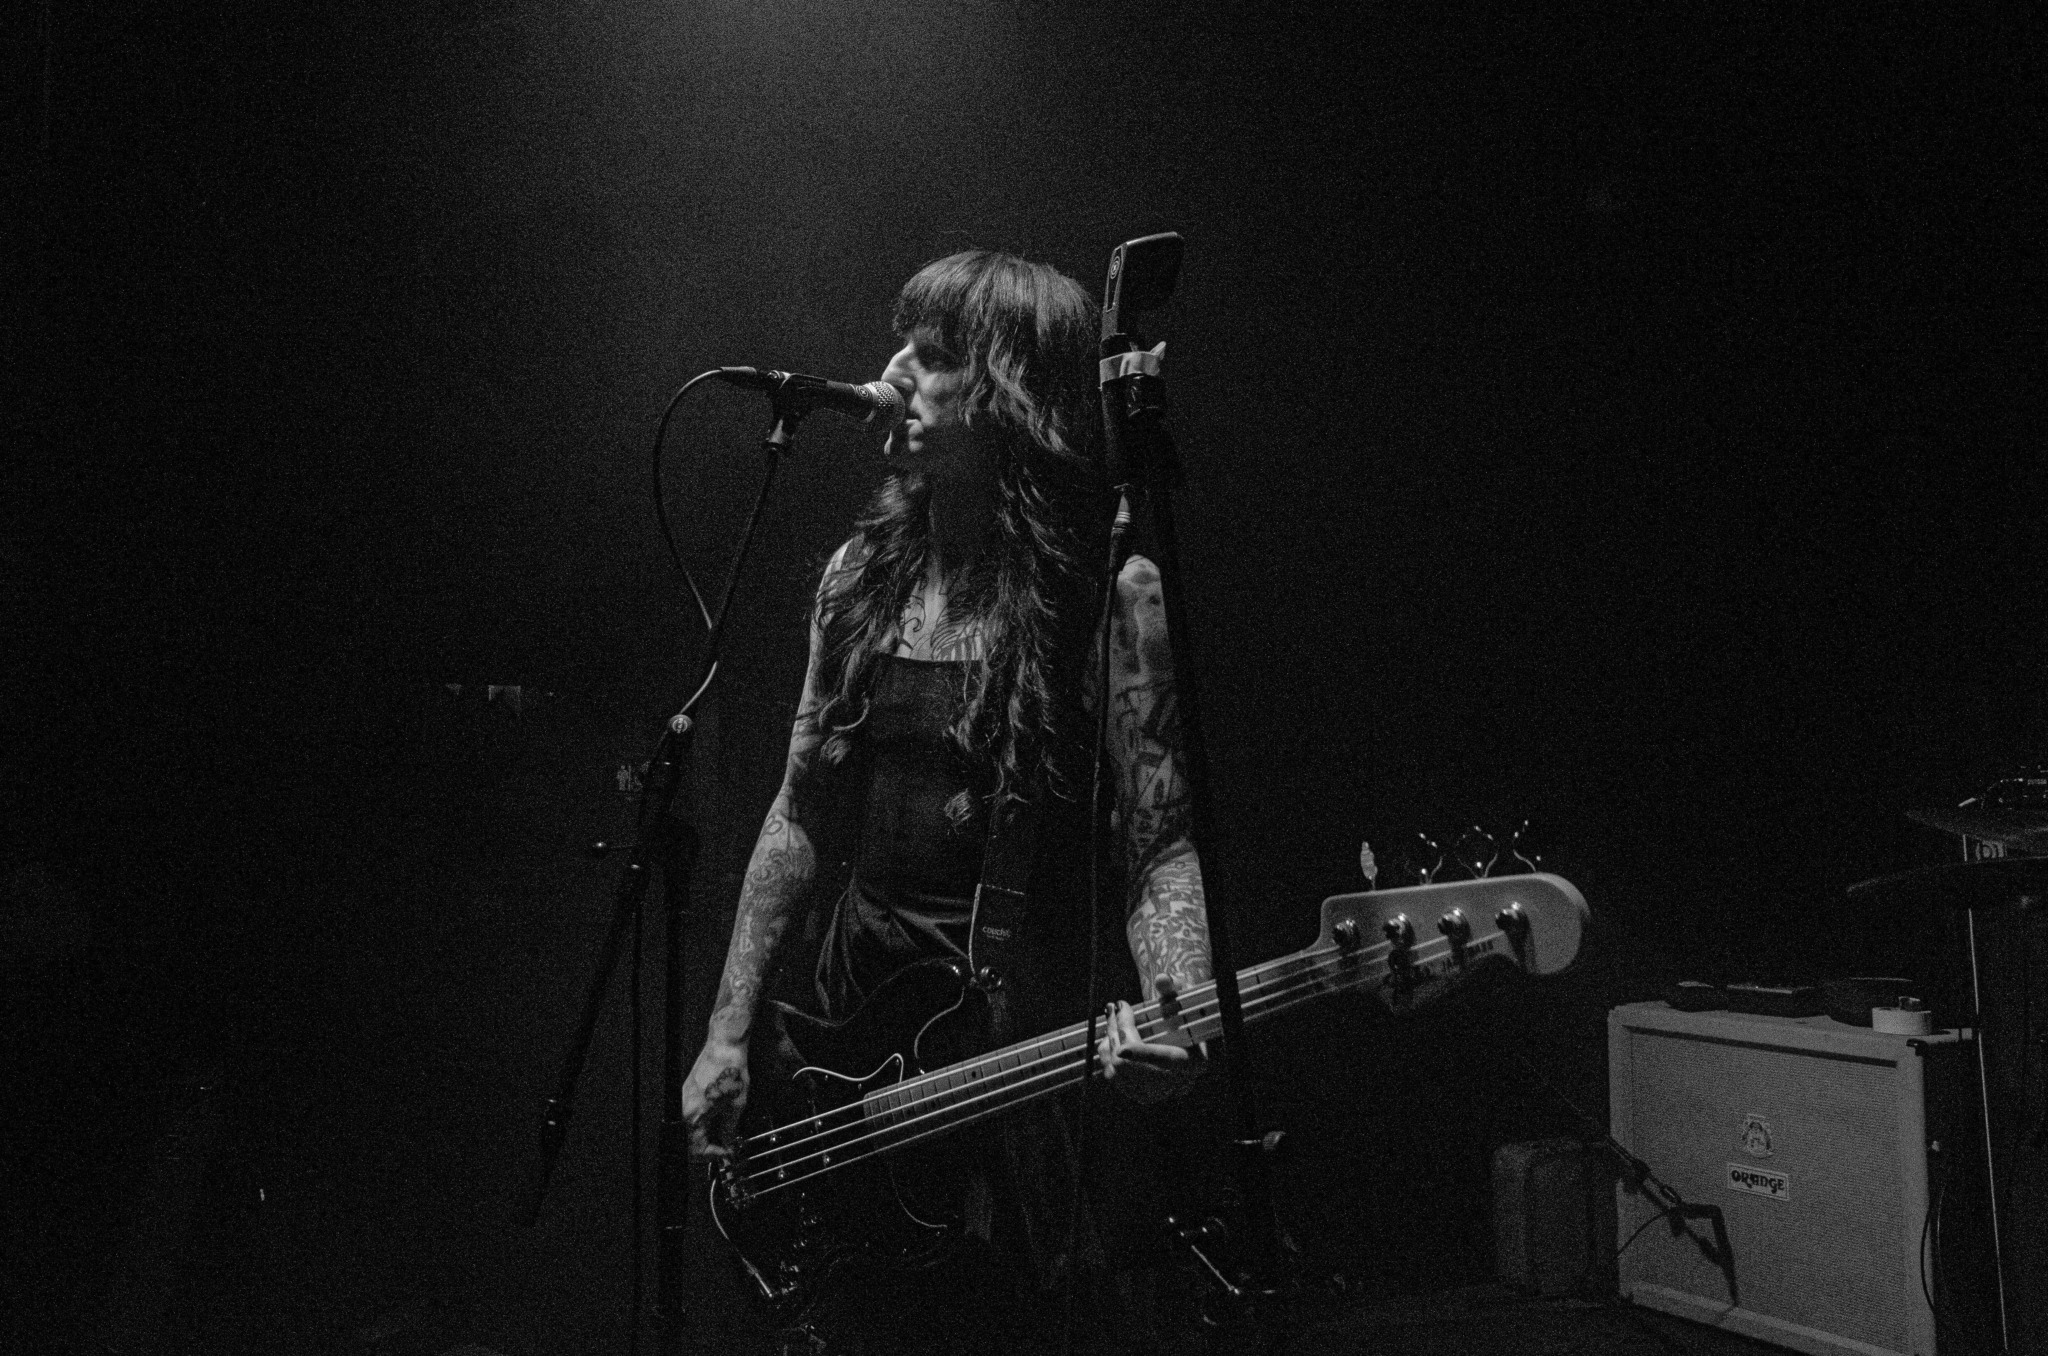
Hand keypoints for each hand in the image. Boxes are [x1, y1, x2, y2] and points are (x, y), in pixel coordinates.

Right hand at [680, 1038, 748, 1161]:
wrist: (724, 1047)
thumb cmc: (730, 1070)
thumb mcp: (737, 1106)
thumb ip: (729, 1130)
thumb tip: (727, 1144)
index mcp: (694, 1116)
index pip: (697, 1150)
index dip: (714, 1156)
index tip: (726, 1154)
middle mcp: (684, 1110)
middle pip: (689, 1143)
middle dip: (708, 1149)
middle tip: (725, 1148)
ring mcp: (683, 1101)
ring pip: (689, 1131)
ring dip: (704, 1137)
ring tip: (723, 1135)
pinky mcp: (686, 1093)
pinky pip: (690, 1117)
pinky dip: (701, 1124)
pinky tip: (716, 1121)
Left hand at [1097, 987, 1206, 1104]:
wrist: (1188, 1049)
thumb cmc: (1186, 1021)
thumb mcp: (1183, 1002)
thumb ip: (1173, 990)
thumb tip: (1162, 978)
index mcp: (1192, 1063)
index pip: (1162, 1061)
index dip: (1139, 1053)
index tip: (1123, 1047)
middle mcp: (1176, 1084)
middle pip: (1131, 1062)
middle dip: (1119, 1030)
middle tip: (1116, 1007)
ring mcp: (1155, 1093)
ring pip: (1118, 1069)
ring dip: (1110, 1038)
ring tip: (1112, 1015)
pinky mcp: (1138, 1095)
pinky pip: (1113, 1075)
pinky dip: (1108, 1052)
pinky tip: (1111, 1033)